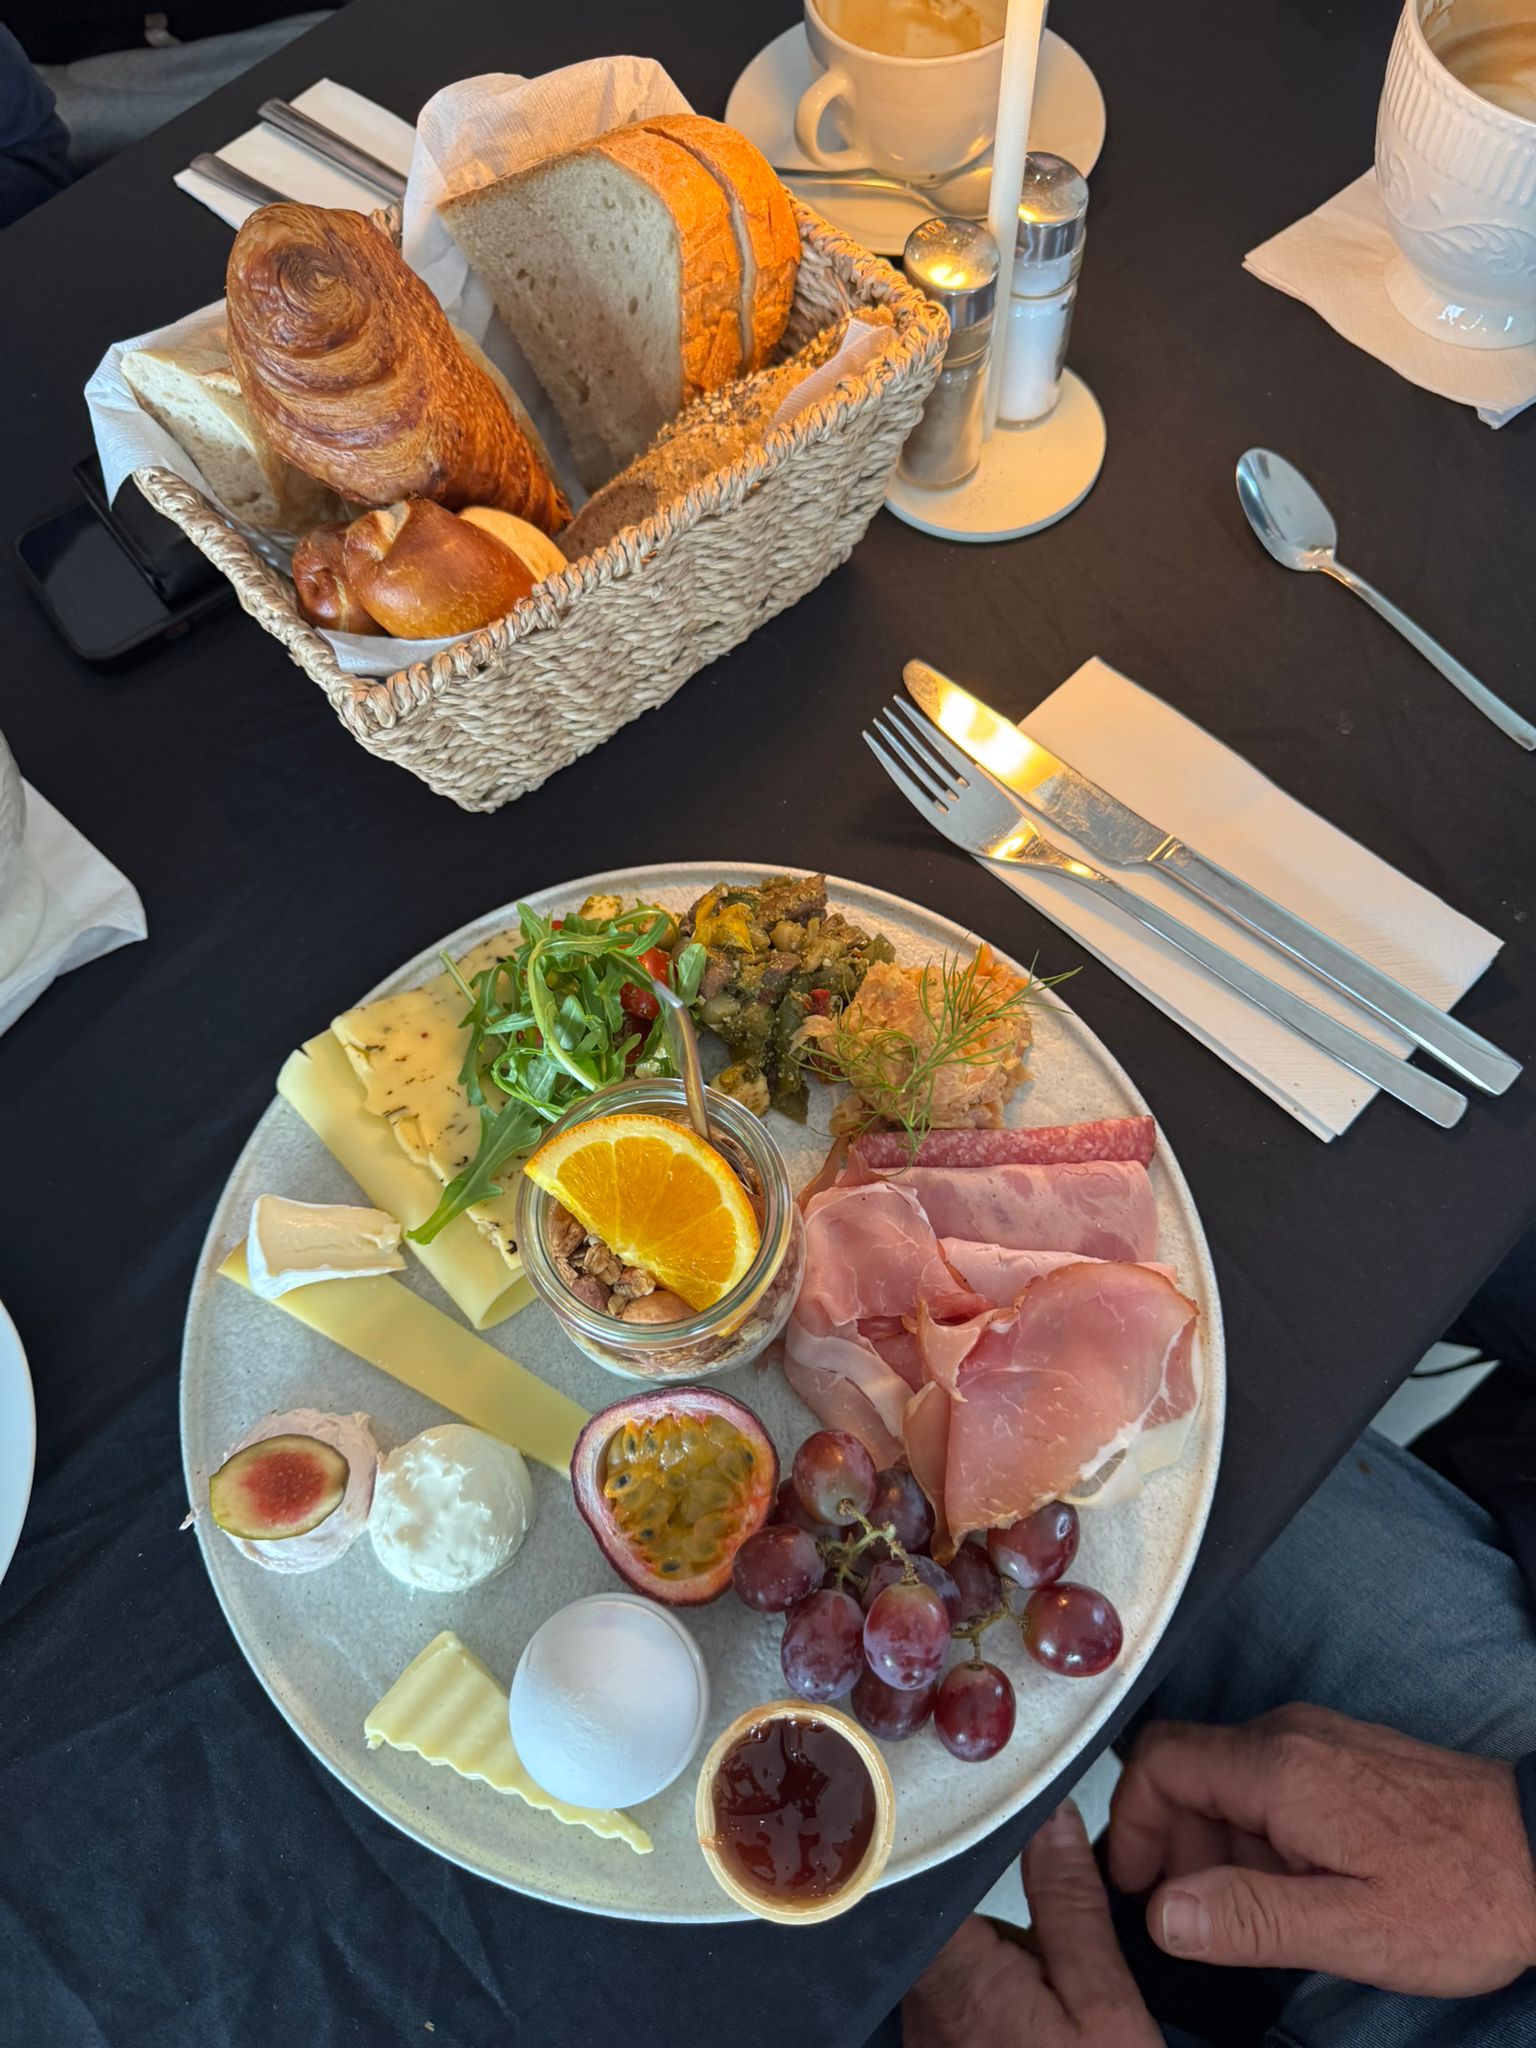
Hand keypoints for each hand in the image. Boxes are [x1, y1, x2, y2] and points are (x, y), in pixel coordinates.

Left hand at [903, 1801, 1160, 2047]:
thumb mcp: (1105, 2005)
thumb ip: (1071, 1906)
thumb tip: (1052, 1825)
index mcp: (962, 1976)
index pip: (919, 1872)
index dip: (941, 1830)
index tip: (967, 1807)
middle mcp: (925, 2009)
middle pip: (939, 1916)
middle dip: (987, 1906)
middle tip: (1042, 1916)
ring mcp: (926, 2041)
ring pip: (949, 1962)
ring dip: (990, 1957)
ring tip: (1048, 1987)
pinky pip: (955, 2008)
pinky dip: (991, 2000)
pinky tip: (1035, 2024)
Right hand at [1109, 1703, 1535, 1996]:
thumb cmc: (1462, 1898)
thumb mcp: (1352, 1931)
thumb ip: (1250, 1919)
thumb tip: (1163, 1916)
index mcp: (1280, 1769)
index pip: (1159, 1762)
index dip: (1130, 1822)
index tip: (1138, 1885)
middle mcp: (1290, 1735)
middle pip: (1187, 1766)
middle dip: (1172, 1840)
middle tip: (1192, 1915)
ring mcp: (1318, 1737)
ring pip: (1226, 1773)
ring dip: (1216, 1841)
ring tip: (1251, 1912)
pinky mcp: (1342, 1752)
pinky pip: (1268, 1776)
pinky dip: (1256, 1829)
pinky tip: (1293, 1884)